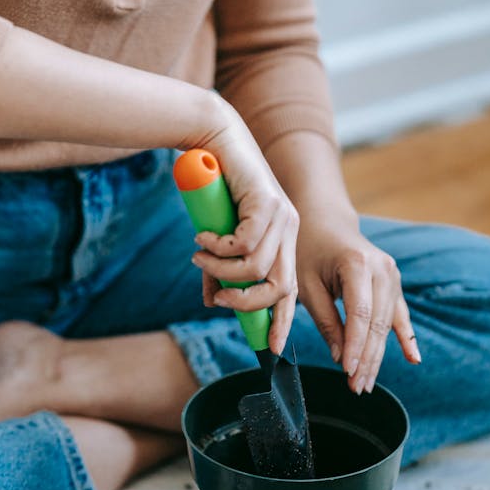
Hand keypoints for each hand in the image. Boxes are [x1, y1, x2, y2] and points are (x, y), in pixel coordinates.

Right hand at [189, 103, 299, 354]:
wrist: (214, 140)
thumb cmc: (216, 189)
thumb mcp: (218, 238)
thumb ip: (219, 270)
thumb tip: (214, 301)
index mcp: (285, 242)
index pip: (290, 291)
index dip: (280, 321)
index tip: (269, 349)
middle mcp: (291, 231)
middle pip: (280, 287)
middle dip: (246, 302)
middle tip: (216, 297)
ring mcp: (283, 216)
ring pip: (257, 268)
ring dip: (221, 271)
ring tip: (199, 254)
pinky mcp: (269, 203)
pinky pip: (245, 245)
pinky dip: (218, 248)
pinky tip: (202, 236)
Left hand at [296, 217, 420, 393]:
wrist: (326, 222)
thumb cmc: (309, 252)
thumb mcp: (307, 285)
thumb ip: (326, 321)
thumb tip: (341, 358)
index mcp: (357, 264)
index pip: (360, 314)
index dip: (356, 345)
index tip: (348, 371)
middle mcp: (382, 268)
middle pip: (377, 323)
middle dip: (367, 358)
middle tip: (356, 387)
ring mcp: (392, 276)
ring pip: (388, 325)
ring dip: (378, 356)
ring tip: (365, 383)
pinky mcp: (394, 284)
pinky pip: (401, 316)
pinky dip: (406, 338)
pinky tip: (413, 359)